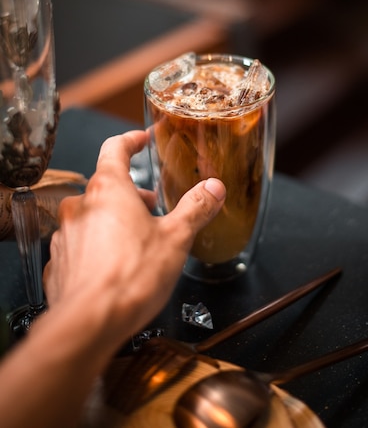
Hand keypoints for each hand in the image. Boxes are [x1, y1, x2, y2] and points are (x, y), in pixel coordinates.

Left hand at [43, 130, 225, 349]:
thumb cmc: (132, 276)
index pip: (114, 148)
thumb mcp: (176, 238)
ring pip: (91, 215)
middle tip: (152, 205)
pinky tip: (114, 265)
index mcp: (108, 190)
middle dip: (131, 193)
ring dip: (113, 219)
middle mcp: (81, 206)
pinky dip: (97, 245)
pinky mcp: (59, 261)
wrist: (90, 322)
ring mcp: (65, 234)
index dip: (130, 140)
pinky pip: (80, 243)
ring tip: (137, 239)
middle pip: (106, 186)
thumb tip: (214, 187)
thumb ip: (195, 208)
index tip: (140, 139)